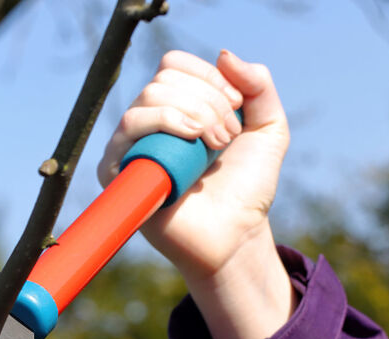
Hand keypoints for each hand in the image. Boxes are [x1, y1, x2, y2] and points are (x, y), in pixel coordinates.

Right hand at [98, 50, 294, 338]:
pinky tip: (193, 142)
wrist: (236, 234)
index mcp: (176, 107)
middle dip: (207, 101)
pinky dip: (165, 123)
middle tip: (228, 138)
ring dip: (193, 114)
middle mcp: (149, 124)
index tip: (237, 108)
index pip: (174, 65)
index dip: (209, 78)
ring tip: (216, 146)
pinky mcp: (118, 172)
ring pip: (149, 98)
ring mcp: (131, 147)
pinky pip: (128, 128)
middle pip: (164, 79)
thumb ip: (259, 85)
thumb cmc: (247, 187)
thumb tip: (222, 54)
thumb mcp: (269, 128)